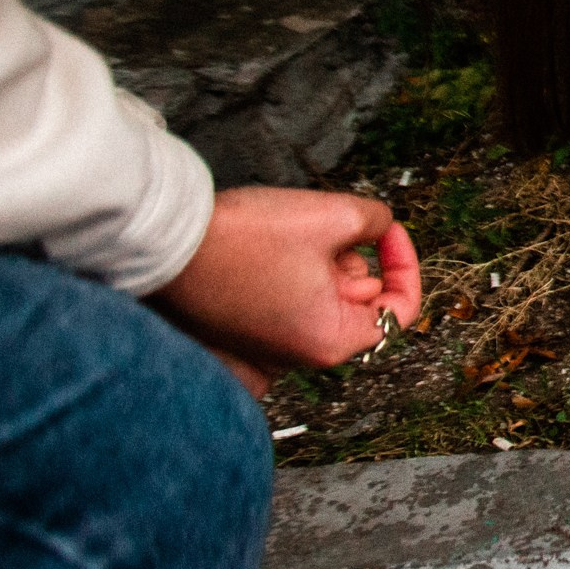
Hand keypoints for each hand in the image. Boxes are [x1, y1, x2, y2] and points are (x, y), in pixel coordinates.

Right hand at [152, 187, 420, 396]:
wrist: (165, 242)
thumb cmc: (241, 239)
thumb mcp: (334, 215)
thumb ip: (377, 221)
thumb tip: (381, 225)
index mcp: (329, 342)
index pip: (399, 313)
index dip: (404, 266)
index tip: (389, 233)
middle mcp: (299, 353)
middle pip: (359, 299)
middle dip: (352, 257)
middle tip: (322, 232)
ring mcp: (270, 341)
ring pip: (326, 291)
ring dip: (322, 257)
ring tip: (289, 237)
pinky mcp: (247, 323)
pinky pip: (293, 292)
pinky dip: (295, 264)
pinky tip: (270, 245)